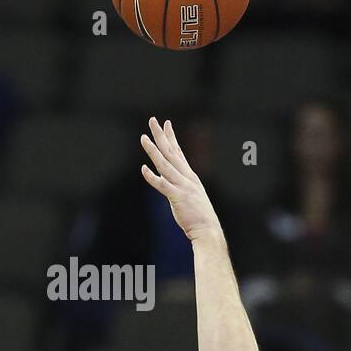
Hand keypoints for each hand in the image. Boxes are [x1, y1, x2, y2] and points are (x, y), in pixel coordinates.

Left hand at [140, 117, 221, 242]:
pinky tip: (144, 168)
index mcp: (190, 176)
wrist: (208, 229)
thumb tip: (173, 183)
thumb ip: (182, 186)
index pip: (179, 152)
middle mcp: (186, 177)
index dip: (171, 137)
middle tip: (152, 120)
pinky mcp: (177, 197)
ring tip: (143, 138)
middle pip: (171, 152)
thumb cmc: (199, 216)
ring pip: (165, 164)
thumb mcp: (192, 196)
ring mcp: (182, 186)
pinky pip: (162, 185)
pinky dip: (152, 177)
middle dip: (161, 135)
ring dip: (153, 150)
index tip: (166, 123)